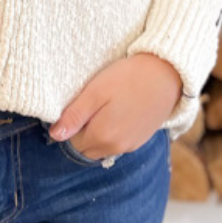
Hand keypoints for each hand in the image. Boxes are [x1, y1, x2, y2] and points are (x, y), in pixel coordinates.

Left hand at [49, 52, 182, 159]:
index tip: (78, 104)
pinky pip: (116, 144)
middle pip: (85, 148)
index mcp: (101, 136)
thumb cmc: (128, 78)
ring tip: (104, 107)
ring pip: (100, 147)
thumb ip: (74, 116)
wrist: (167, 74)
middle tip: (90, 105)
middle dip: (81, 131)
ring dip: (96, 133)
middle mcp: (115, 148)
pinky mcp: (140, 141)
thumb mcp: (95, 91)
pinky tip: (117, 112)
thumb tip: (54, 135)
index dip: (70, 123)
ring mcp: (129, 146)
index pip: (71, 141)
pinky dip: (111, 133)